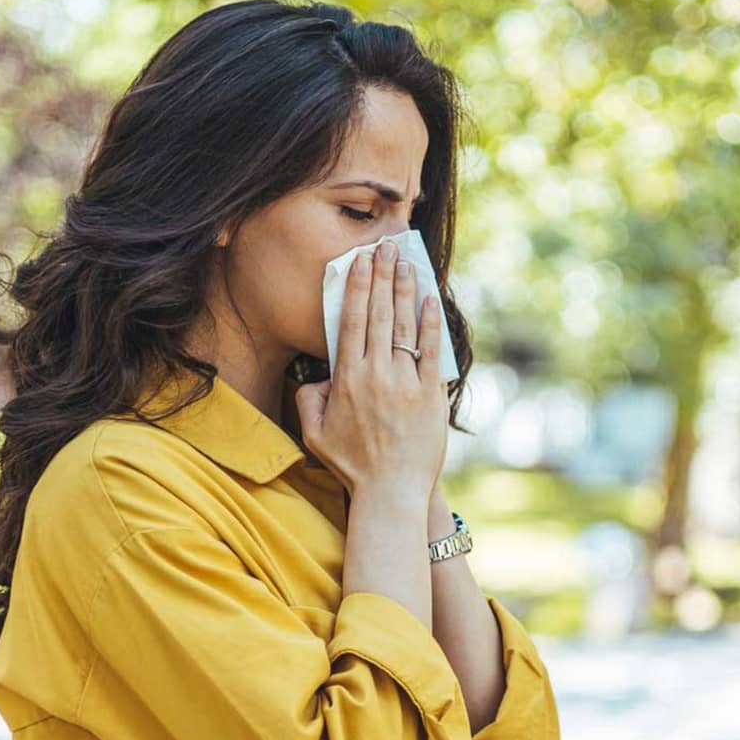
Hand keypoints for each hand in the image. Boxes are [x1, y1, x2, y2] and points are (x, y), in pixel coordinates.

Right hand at [293, 239, 446, 503]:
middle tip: (384, 247)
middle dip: (382, 276)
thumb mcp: (314, 434)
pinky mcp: (431, 395)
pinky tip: (429, 299)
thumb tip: (317, 375)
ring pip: (405, 326)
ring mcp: (405, 383)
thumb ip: (308, 399)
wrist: (391, 493)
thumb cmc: (351, 466)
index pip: (352, 321)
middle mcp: (376, 375)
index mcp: (346, 380)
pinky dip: (431, 324)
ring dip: (405, 290)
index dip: (357, 286)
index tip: (360, 261)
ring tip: (405, 262)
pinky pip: (431, 352)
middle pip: (379, 314)